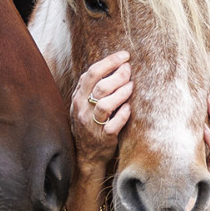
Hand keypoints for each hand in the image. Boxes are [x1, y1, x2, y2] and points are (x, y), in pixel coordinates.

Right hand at [70, 51, 131, 167]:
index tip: (125, 56)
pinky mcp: (103, 138)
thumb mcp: (84, 103)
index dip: (109, 62)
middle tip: (129, 70)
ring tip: (131, 87)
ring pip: (106, 105)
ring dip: (121, 93)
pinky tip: (129, 108)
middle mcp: (83, 109)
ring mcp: (92, 124)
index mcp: (78, 97)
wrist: (87, 155)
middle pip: (100, 86)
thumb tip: (116, 64)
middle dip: (118, 75)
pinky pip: (113, 125)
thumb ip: (93, 86)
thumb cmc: (90, 123)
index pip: (92, 73)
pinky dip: (123, 115)